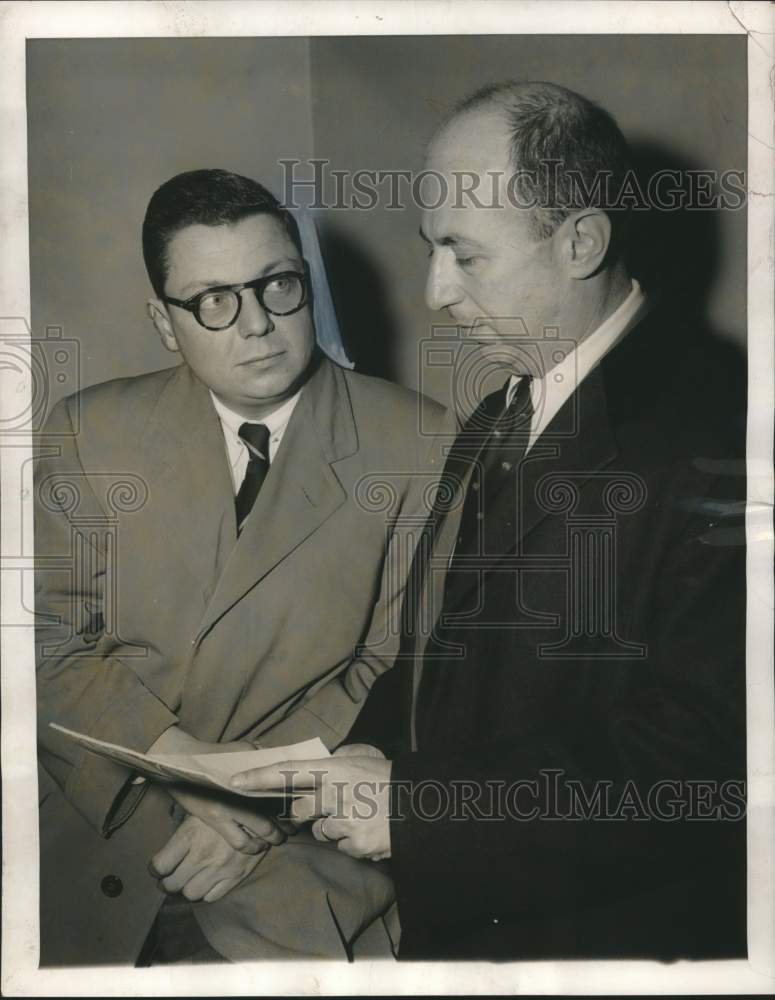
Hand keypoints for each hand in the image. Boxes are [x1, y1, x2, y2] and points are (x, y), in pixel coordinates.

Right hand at [147, 724, 283, 852]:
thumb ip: (260, 756)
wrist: (182, 762)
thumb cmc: (215, 755)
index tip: (299, 812)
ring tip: (276, 840)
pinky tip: (258, 846)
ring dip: (271, 839)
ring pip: (260, 831)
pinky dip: (252, 847)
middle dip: (286, 827)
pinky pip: (239, 841)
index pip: (280, 793)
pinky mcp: (216, 820)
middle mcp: (245, 793)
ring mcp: (231, 808)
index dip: (292, 806)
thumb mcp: (242, 749)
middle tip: (291, 831)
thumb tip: (279, 761)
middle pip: (275, 814)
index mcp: (253, 776)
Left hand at [149, 815, 263, 901]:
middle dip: (167, 884)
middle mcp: (202, 855)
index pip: (160, 866)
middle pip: (172, 885)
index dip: (155, 869)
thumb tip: (168, 847)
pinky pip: (212, 896)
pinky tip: (207, 881)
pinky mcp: (236, 876)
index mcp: (190, 835)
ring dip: (187, 888)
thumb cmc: (227, 806)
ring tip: (189, 880)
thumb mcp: (201, 811)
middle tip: (169, 878)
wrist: (264, 809)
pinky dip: (206, 892)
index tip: (157, 867)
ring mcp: (220, 868)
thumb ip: (183, 831)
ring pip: (191, 894)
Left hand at [230, 753, 392, 861]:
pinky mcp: (354, 843)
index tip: (236, 783)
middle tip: (329, 807)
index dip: (259, 777)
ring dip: (334, 828)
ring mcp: (343, 820)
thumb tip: (318, 764)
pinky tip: (370, 831)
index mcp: (335, 768)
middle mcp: (334, 793)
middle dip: (306, 813)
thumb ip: (337, 762)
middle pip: (299, 810)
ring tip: (360, 817)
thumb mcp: (362, 760)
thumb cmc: (390, 778)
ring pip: (321, 831)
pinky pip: (341, 847)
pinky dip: (352, 842)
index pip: (288, 772)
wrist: (422, 804)